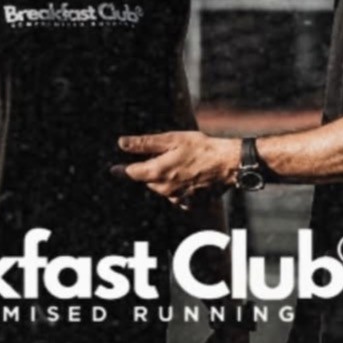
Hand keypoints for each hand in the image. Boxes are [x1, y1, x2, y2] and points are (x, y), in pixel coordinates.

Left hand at [114, 132, 236, 205]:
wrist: (228, 164)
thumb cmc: (202, 148)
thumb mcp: (172, 139)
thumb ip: (145, 143)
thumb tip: (122, 143)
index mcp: (157, 172)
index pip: (131, 173)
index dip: (122, 169)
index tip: (114, 169)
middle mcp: (165, 189)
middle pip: (147, 180)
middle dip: (150, 170)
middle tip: (166, 156)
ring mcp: (178, 199)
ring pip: (162, 188)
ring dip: (165, 178)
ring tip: (182, 164)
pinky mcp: (190, 203)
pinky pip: (177, 196)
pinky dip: (178, 187)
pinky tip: (189, 176)